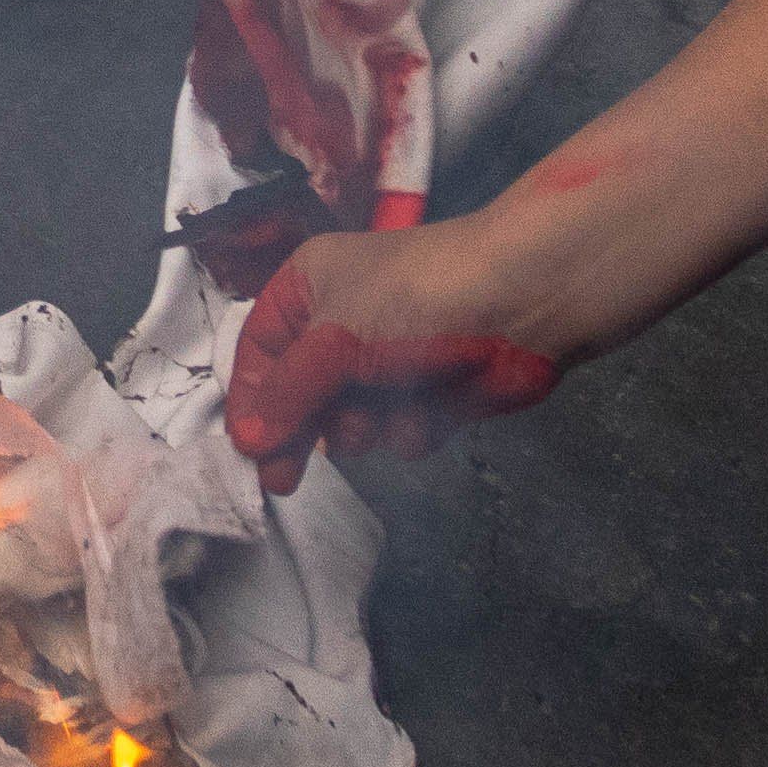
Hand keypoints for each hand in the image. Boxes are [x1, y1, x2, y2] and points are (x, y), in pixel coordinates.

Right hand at [225, 220, 567, 489]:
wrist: (521, 301)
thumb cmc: (415, 301)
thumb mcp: (334, 340)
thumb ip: (286, 395)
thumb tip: (246, 441)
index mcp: (309, 288)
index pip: (260, 350)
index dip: (251, 400)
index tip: (247, 450)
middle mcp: (344, 322)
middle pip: (301, 394)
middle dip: (303, 430)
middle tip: (285, 479)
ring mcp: (389, 360)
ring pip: (351, 420)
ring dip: (364, 426)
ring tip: (383, 412)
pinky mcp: (430, 392)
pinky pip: (398, 430)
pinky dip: (411, 426)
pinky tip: (433, 406)